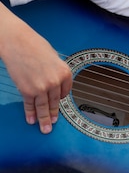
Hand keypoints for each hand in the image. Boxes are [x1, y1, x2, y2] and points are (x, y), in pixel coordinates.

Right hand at [0, 11, 72, 132]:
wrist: (19, 43)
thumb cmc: (36, 46)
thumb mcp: (53, 58)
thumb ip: (56, 71)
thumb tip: (55, 82)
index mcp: (64, 72)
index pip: (65, 91)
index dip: (61, 97)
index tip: (59, 102)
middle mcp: (55, 82)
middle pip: (55, 102)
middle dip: (53, 114)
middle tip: (52, 124)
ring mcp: (41, 88)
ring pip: (43, 107)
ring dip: (44, 119)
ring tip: (45, 129)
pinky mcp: (28, 91)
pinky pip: (30, 105)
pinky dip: (30, 113)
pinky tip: (31, 119)